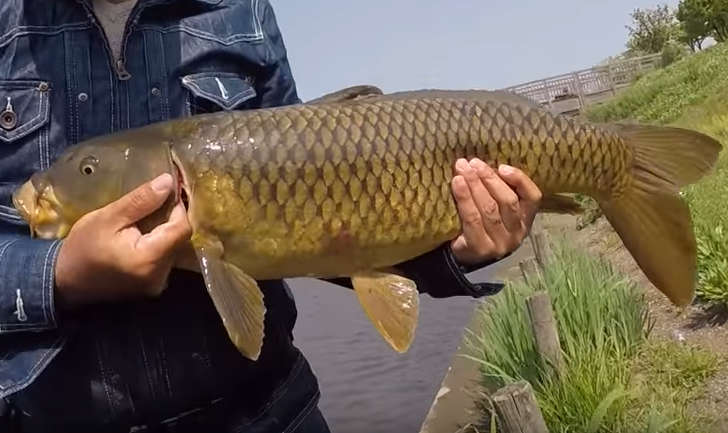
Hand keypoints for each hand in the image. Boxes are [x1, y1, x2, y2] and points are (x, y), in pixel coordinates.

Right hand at [54, 173, 191, 306]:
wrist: (64, 280)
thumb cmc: (83, 247)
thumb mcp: (109, 217)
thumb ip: (141, 200)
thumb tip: (168, 182)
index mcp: (150, 259)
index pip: (182, 228)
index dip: (177, 208)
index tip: (164, 194)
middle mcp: (161, 276)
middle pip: (180, 239)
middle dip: (170, 219)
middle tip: (153, 204)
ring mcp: (158, 285)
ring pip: (174, 249)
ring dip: (164, 232)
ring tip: (144, 220)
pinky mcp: (153, 286)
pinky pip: (165, 259)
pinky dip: (158, 245)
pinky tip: (141, 237)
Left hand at [450, 158, 541, 265]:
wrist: (463, 255)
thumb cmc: (481, 223)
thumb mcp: (496, 207)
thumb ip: (496, 189)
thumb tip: (482, 164)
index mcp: (526, 219)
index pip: (532, 197)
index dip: (520, 180)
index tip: (501, 167)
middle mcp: (517, 233)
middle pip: (508, 201)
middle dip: (489, 179)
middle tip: (473, 163)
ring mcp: (500, 243)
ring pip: (489, 209)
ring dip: (474, 185)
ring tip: (462, 170)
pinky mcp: (481, 248)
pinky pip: (472, 219)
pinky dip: (464, 198)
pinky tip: (457, 184)